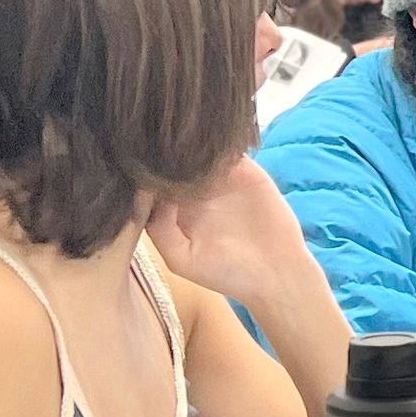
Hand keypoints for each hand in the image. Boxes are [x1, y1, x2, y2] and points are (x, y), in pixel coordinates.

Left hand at [144, 155, 312, 303]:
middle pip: (171, 162)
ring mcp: (220, 179)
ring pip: (198, 151)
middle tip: (156, 147)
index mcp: (174, 211)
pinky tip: (210, 147)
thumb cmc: (226, 273)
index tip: (138, 168)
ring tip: (182, 143)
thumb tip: (147, 191)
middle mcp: (194, 192)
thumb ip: (160, 228)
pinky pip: (228, 150)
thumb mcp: (181, 259)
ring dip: (191, 144)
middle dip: (162, 154)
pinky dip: (219, 144)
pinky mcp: (245, 170)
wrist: (276, 274)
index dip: (144, 174)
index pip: (151, 183)